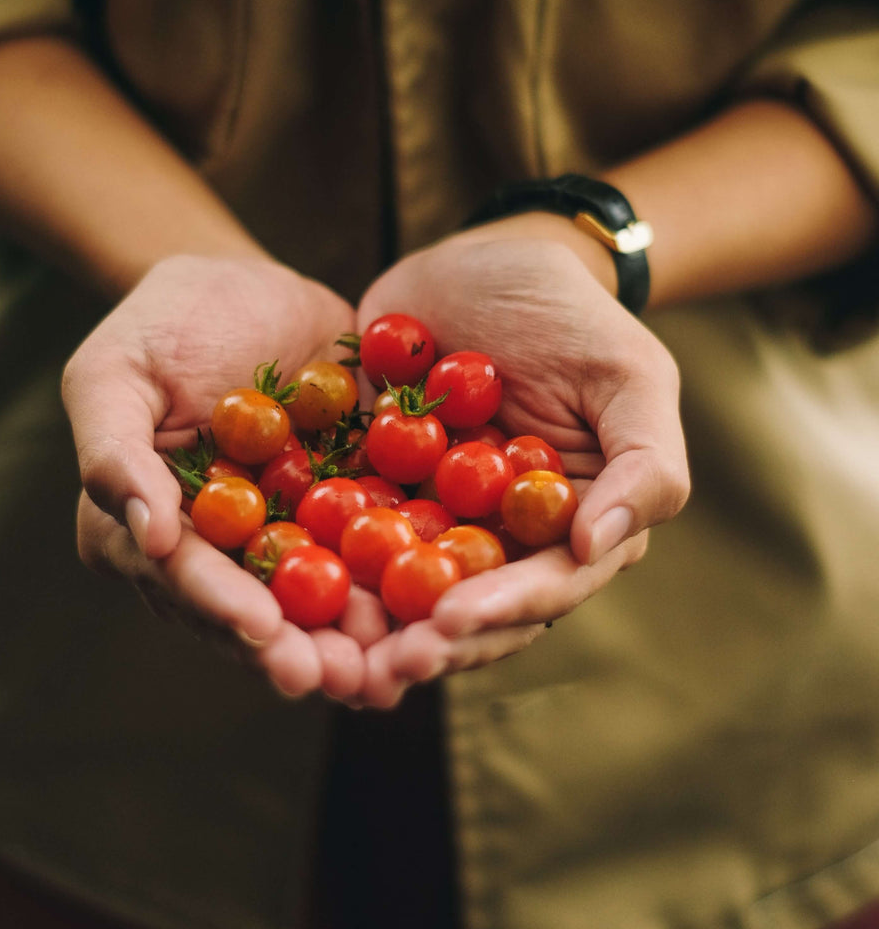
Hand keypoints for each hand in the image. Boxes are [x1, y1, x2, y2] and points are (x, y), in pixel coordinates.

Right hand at [62, 253, 368, 698]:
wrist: (249, 286)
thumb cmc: (164, 323)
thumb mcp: (113, 373)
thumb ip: (115, 454)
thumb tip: (147, 538)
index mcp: (152, 529)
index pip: (183, 577)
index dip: (221, 607)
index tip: (262, 631)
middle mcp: (218, 549)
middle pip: (253, 610)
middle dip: (296, 649)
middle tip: (338, 678)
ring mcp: (283, 535)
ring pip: (315, 598)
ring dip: (352, 637)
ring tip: (392, 665)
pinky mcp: (340, 511)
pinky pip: (369, 549)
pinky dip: (399, 580)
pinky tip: (435, 604)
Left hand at [353, 225, 689, 702]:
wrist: (484, 261)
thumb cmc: (570, 314)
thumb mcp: (629, 375)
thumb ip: (644, 464)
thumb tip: (596, 547)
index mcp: (569, 526)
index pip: (542, 587)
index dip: (498, 612)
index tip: (448, 624)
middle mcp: (501, 537)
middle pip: (466, 607)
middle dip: (424, 641)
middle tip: (377, 667)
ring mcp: (433, 515)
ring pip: (401, 587)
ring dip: (367, 626)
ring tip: (327, 653)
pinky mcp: (375, 485)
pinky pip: (345, 530)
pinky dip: (320, 559)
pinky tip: (284, 584)